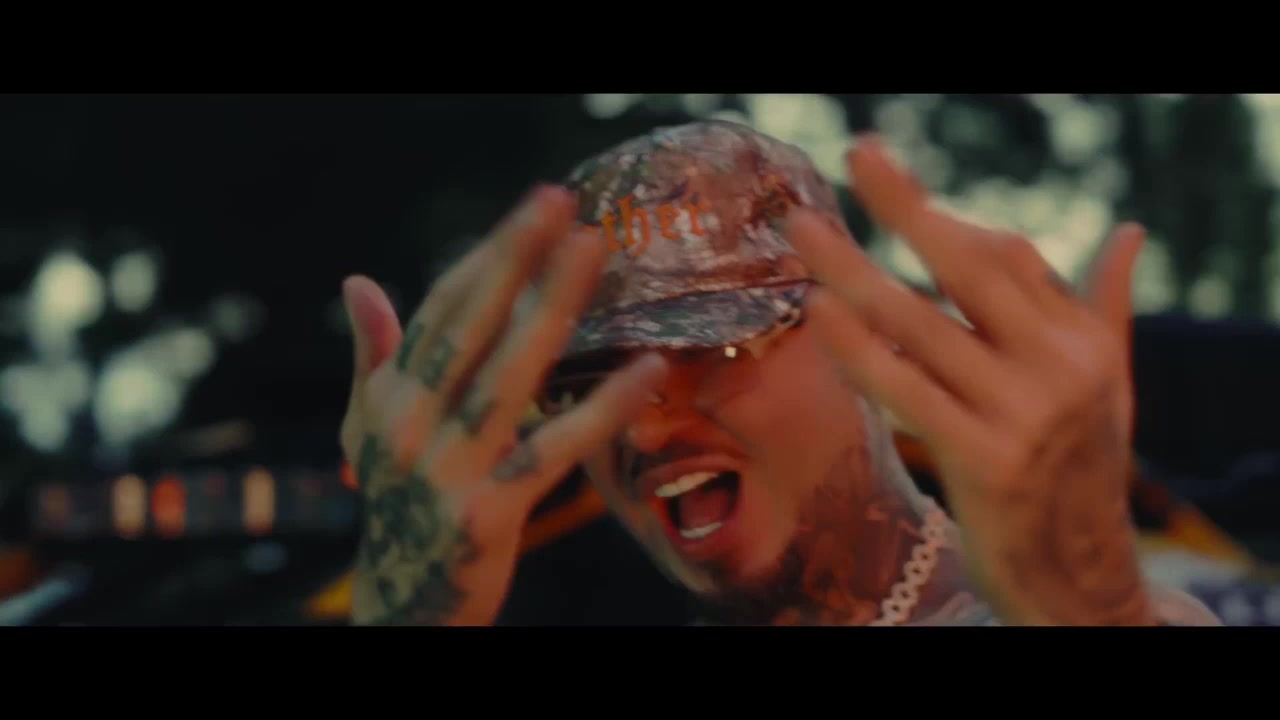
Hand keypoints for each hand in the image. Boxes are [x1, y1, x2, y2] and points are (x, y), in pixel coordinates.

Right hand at [340, 186, 667, 624]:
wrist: (403, 607)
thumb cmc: (399, 505)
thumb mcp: (369, 432)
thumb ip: (372, 358)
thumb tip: (357, 282)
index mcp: (386, 400)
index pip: (440, 313)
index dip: (487, 258)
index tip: (533, 210)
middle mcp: (408, 426)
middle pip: (468, 327)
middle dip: (514, 258)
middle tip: (558, 200)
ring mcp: (447, 469)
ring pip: (508, 375)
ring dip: (552, 308)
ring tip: (593, 252)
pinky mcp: (487, 511)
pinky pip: (555, 449)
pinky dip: (604, 409)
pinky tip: (648, 370)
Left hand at [787, 136, 1152, 625]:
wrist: (1080, 575)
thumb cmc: (1081, 469)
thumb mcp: (1108, 385)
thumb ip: (1107, 306)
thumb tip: (1131, 232)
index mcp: (1082, 342)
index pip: (1008, 257)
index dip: (943, 216)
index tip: (886, 178)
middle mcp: (1059, 369)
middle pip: (969, 266)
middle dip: (906, 206)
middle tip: (858, 154)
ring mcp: (1022, 417)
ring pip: (922, 324)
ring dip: (854, 270)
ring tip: (802, 230)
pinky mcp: (983, 462)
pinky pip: (906, 390)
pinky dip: (860, 349)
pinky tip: (821, 312)